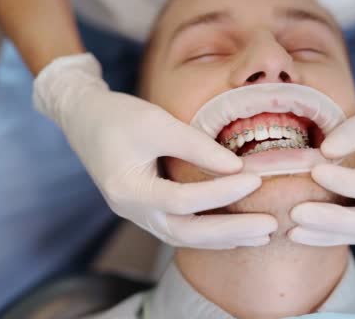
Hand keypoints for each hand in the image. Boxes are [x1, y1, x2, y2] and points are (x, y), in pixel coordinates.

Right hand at [33, 53, 276, 248]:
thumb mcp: (157, 123)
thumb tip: (238, 167)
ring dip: (223, 238)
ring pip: (183, 237)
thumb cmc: (118, 116)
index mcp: (128, 190)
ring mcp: (137, 214)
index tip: (255, 178)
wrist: (84, 118)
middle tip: (270, 226)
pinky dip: (208, 232)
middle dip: (230, 232)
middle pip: (186, 233)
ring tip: (261, 234)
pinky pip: (179, 229)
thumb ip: (196, 146)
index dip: (222, 192)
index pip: (183, 200)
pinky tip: (234, 230)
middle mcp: (132, 211)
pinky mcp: (146, 209)